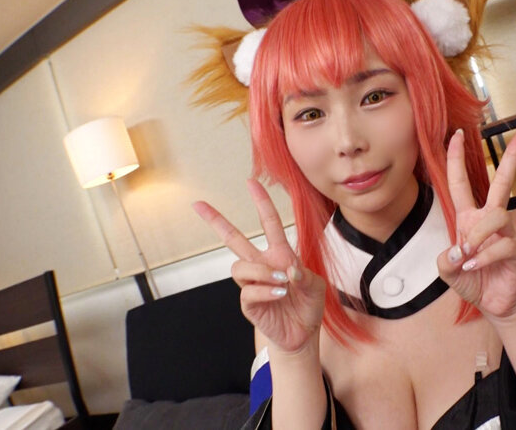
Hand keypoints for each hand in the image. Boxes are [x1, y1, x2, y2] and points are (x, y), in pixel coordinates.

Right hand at [193, 180, 324, 353]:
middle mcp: (262, 266)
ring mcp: (253, 284)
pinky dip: (266, 291)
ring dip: (261, 271)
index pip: (269, 223)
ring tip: (281, 282)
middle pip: (233, 239)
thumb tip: (288, 270)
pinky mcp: (250, 303)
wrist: (303, 333)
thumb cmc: (308, 305)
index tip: (251, 183)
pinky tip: (280, 295)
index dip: (262, 203)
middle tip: (199, 205)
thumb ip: (305, 276)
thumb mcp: (316, 286)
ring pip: (239, 267)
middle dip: (216, 221)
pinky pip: (248, 291)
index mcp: (279, 255)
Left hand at [437, 128, 515, 319]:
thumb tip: (458, 250)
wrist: (493, 304)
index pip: (461, 182)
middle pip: (502, 181)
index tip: (456, 134)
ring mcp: (506, 233)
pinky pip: (502, 245)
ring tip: (469, 255)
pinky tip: (475, 267)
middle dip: (513, 155)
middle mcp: (490, 220)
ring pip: (497, 215)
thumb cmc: (472, 281)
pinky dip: (484, 257)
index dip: (457, 158)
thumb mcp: (447, 271)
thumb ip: (445, 260)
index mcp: (469, 218)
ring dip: (478, 235)